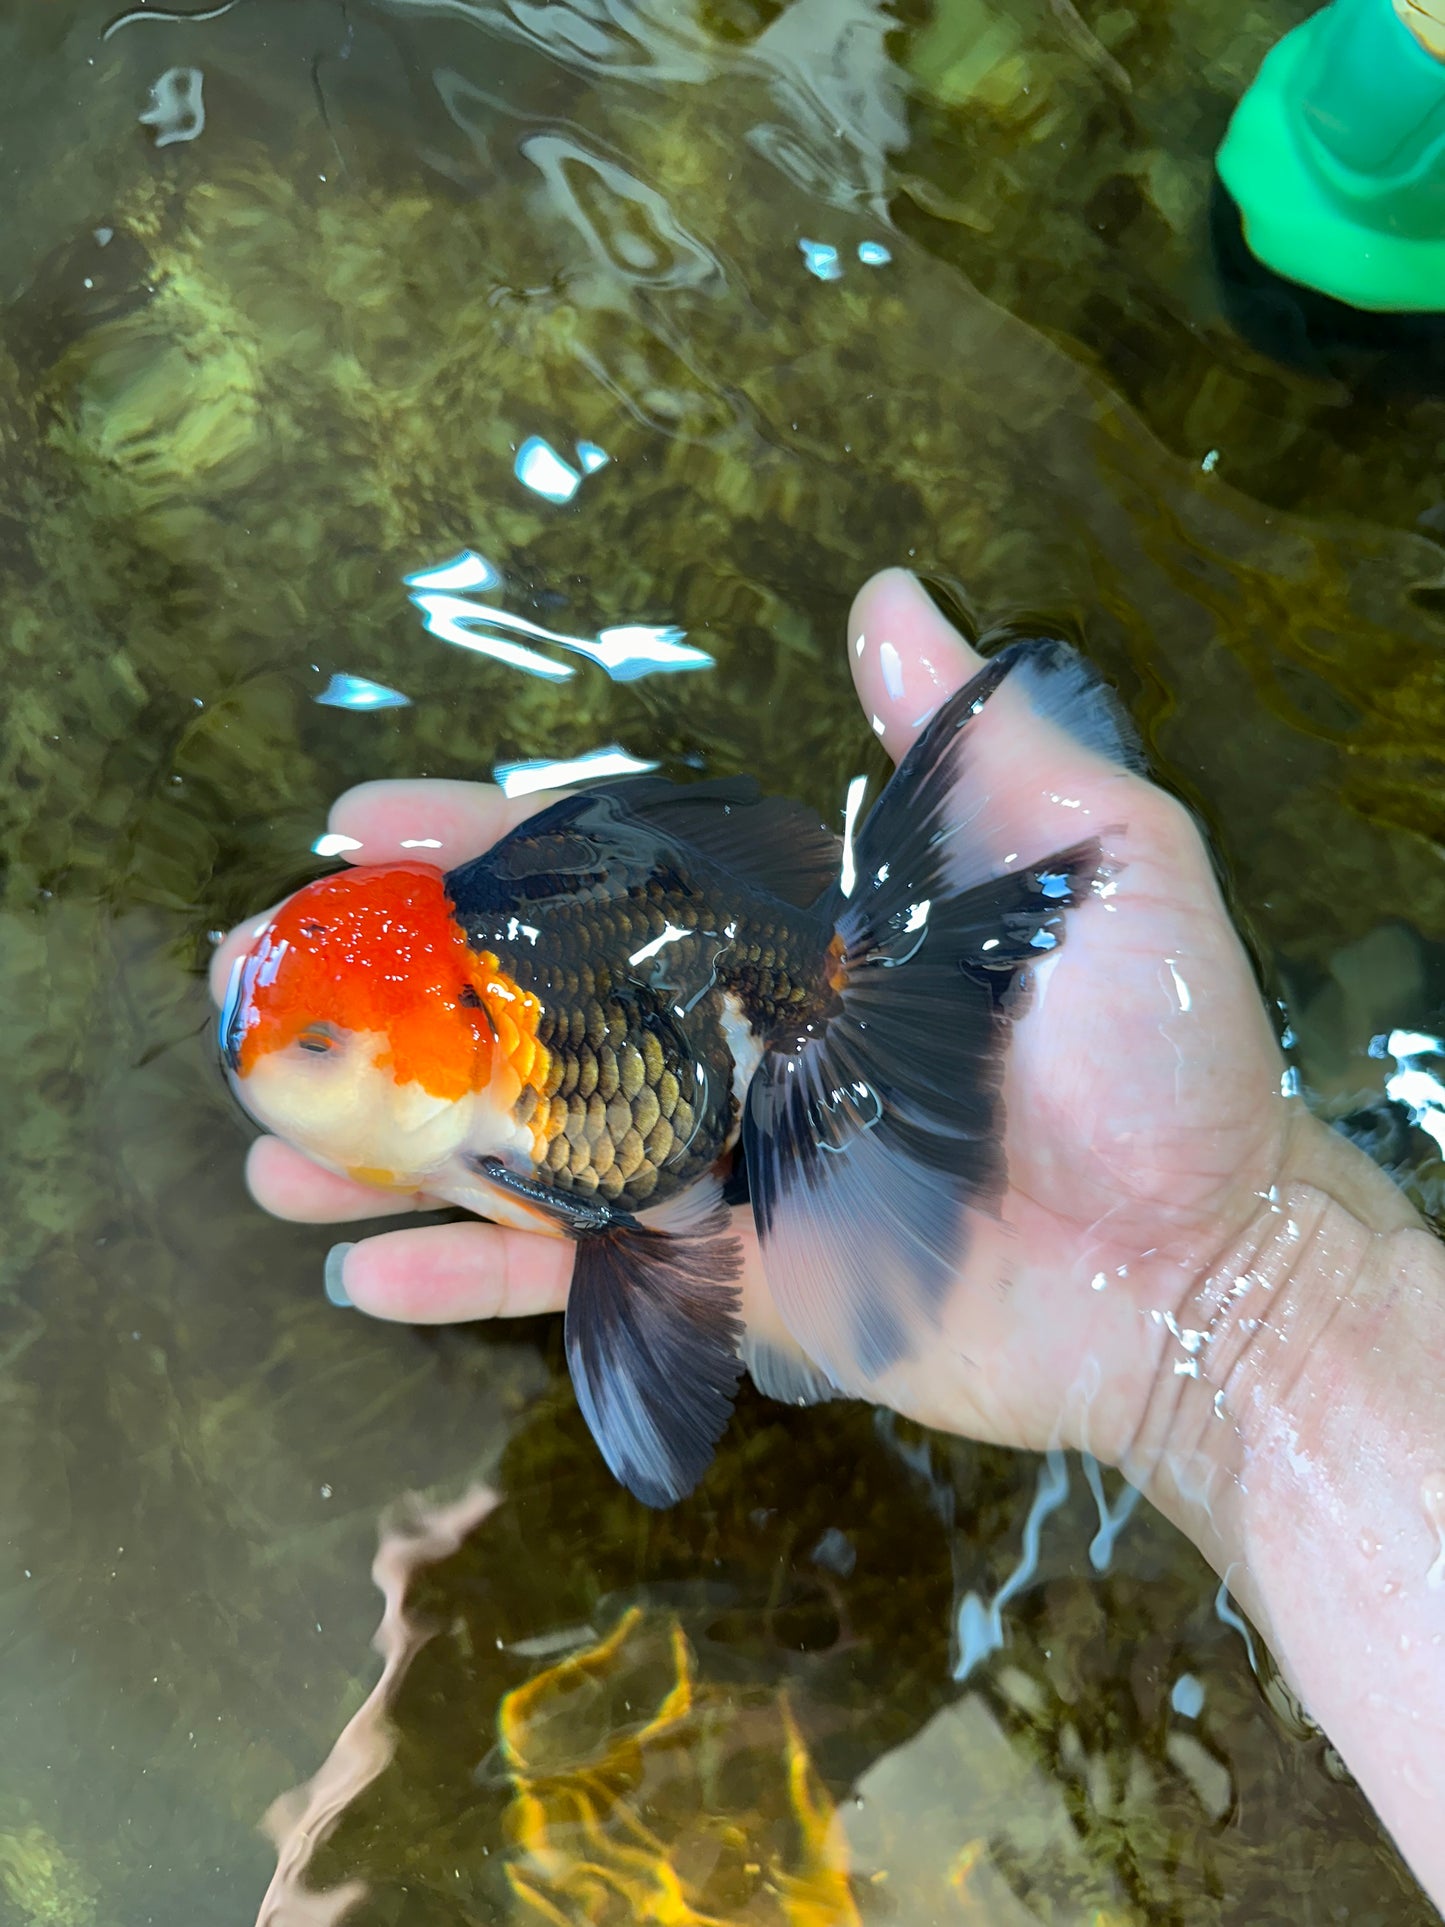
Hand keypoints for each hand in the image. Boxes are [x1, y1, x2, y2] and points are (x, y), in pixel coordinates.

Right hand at [209, 569, 1360, 1469]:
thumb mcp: (1107, 869)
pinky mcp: (727, 1283)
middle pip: (533, 1009)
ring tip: (267, 1139)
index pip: (613, 873)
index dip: (489, 844)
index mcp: (797, 939)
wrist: (1199, 1275)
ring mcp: (719, 1170)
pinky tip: (360, 1271)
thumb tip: (889, 595)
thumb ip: (987, 752)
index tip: (365, 822)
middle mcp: (736, 1045)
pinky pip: (576, 1279)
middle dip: (394, 995)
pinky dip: (469, 1280)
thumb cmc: (1160, 1066)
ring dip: (394, 1144)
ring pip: (525, 1146)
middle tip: (259, 986)